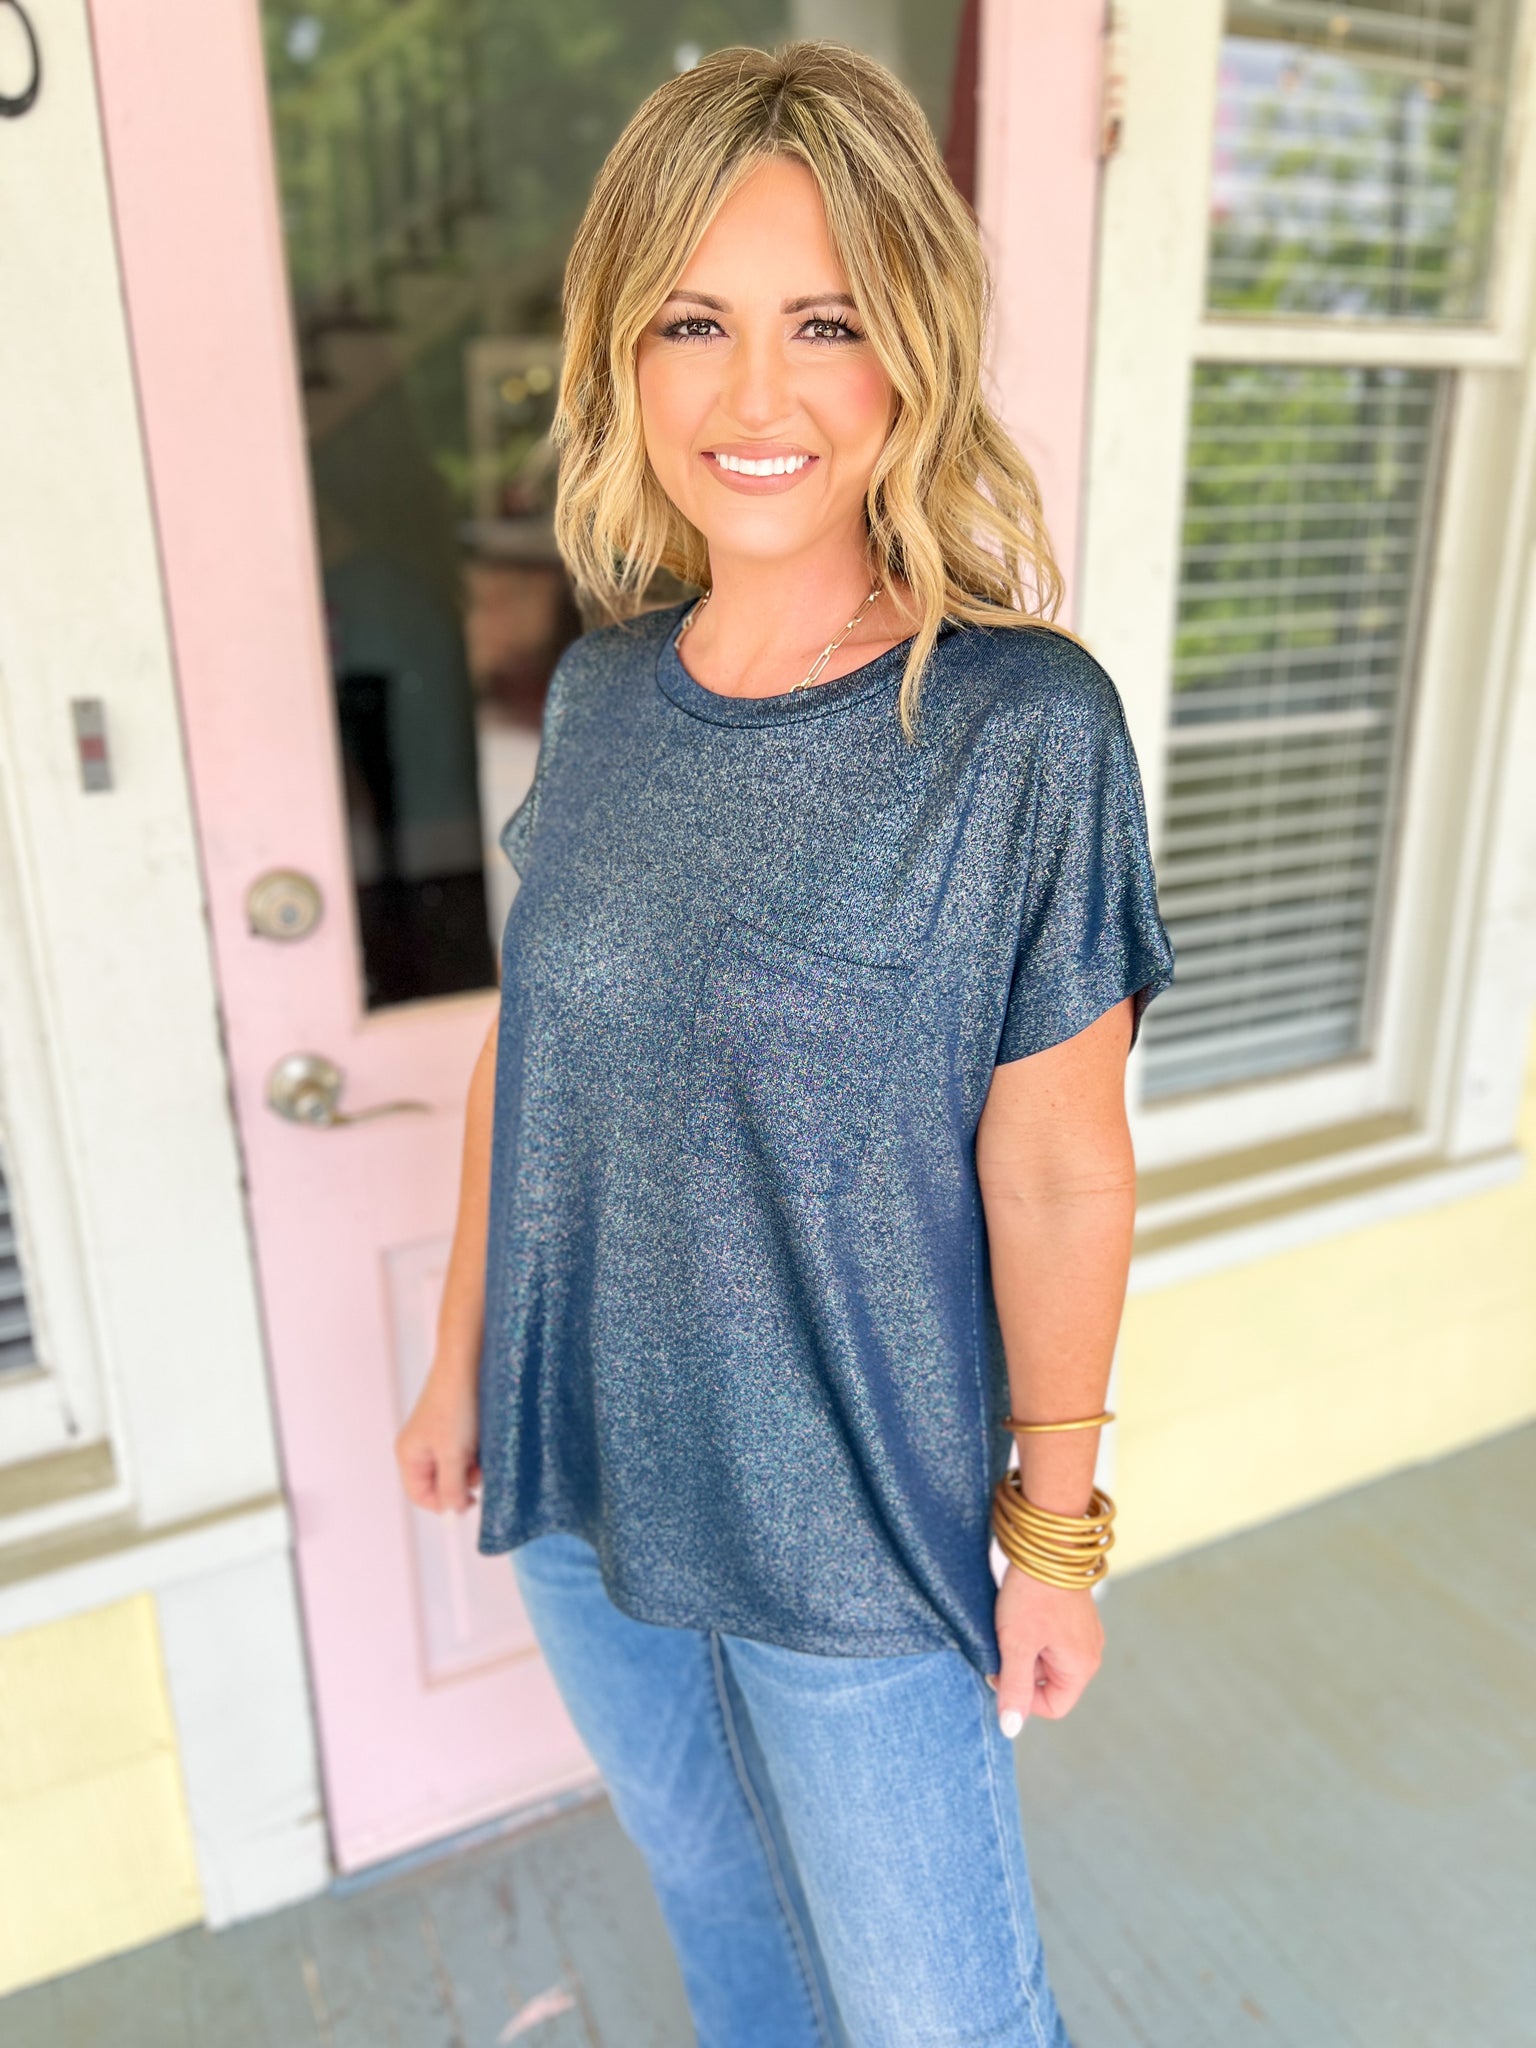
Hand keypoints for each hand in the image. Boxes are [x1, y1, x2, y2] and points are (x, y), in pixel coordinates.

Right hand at [395, 1361, 482, 1514]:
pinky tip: (483, 1441)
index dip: (443, 1504)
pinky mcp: (455, 1426)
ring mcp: (437, 1436)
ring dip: (471, 1467)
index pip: (421, 1496)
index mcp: (409, 1455)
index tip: (468, 1502)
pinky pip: (465, 1451)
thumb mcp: (453, 1454)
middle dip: (461, 1483)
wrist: (468, 1364)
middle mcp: (420, 1447)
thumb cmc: (455, 1406)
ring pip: (456, 1468)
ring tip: (481, 1452)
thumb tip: (452, 1511)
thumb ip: (451, 1487)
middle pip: (439, 1483)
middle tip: (478, 1472)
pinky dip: (476, 1452)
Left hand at [986, 1565, 1103, 1734]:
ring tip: (1012, 1624)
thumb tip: (1011, 1729)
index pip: (1051, 1706)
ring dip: (1025, 1649)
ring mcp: (1084, 1634)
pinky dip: (1032, 1633)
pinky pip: (1051, 1640)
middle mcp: (1089, 1654)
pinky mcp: (1075, 1616)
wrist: (1048, 1543)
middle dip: (1022, 1670)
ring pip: (1047, 1660)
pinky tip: (1021, 1613)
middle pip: (1049, 1684)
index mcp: (1081, 1667)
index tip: (1000, 1669)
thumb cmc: (1033, 1595)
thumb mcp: (1016, 1644)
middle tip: (1004, 1643)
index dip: (1021, 1696)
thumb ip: (1014, 1688)